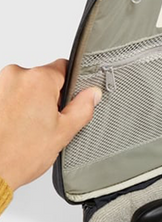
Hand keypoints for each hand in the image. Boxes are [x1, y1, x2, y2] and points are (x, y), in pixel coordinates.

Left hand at [0, 59, 100, 190]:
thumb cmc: (20, 153)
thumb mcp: (64, 132)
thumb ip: (82, 109)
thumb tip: (92, 95)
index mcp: (39, 80)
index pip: (64, 68)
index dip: (72, 87)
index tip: (71, 102)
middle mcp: (16, 75)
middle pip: (44, 79)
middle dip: (51, 98)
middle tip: (51, 123)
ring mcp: (0, 83)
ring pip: (27, 89)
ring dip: (32, 104)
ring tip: (32, 129)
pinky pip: (11, 96)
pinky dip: (17, 108)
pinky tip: (19, 128)